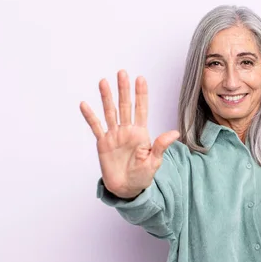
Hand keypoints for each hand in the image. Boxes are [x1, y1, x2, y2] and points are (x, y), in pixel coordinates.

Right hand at [80, 70, 178, 198]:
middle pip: (125, 106)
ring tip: (103, 82)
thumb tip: (175, 133)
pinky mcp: (103, 143)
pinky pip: (96, 127)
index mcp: (141, 134)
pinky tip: (85, 104)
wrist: (127, 189)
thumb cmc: (142, 176)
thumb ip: (161, 146)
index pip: (141, 109)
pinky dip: (90, 116)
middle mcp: (127, 131)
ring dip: (106, 97)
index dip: (141, 94)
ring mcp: (114, 135)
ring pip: (110, 112)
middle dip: (124, 89)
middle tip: (122, 73)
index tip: (140, 78)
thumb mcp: (154, 162)